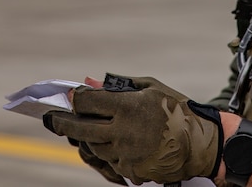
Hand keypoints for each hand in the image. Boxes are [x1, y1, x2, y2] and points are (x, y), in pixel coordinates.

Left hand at [44, 74, 221, 184]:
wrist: (201, 144)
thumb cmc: (177, 109)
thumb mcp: (150, 88)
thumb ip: (118, 85)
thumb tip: (89, 82)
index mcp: (128, 107)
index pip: (88, 103)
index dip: (76, 99)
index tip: (71, 96)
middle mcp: (123, 132)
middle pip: (81, 129)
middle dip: (61, 123)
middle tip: (50, 118)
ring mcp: (126, 154)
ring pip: (93, 147)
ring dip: (86, 138)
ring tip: (83, 129)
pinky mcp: (131, 170)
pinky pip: (109, 160)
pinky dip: (106, 151)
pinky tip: (110, 142)